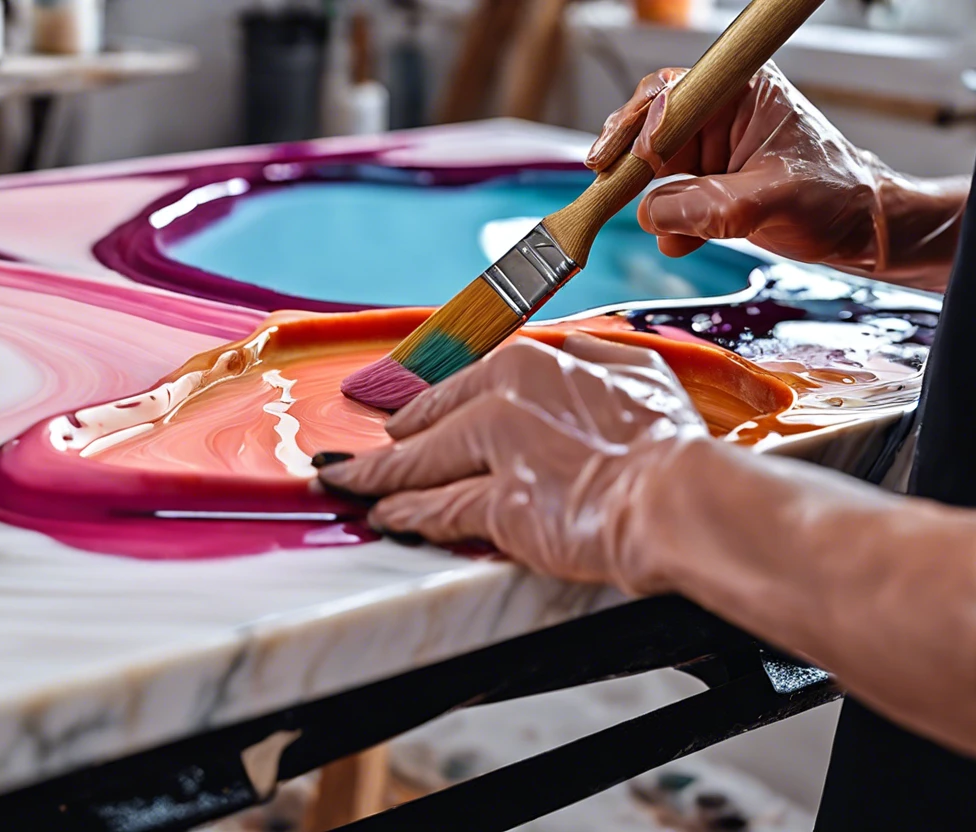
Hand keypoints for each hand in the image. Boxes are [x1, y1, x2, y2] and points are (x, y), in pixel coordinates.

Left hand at [318, 334, 707, 593]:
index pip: (458, 386)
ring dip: (378, 480)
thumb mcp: (637, 369)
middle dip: (389, 445)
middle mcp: (500, 399)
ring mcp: (493, 452)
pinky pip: (436, 510)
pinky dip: (406, 515)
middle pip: (427, 425)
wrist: (680, 496)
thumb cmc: (667, 440)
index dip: (425, 408)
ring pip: (419, 466)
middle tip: (354, 459)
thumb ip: (591, 353)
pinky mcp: (494, 504)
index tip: (403, 421)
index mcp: (529, 363)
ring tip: (350, 487)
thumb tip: (569, 346)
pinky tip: (386, 518)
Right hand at [587, 63, 965, 288]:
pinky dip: (666, 225)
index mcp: (740, 93)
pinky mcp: (705, 186)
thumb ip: (707, 206)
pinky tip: (680, 240)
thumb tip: (650, 213)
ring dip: (647, 200)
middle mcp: (718, 116)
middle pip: (648, 128)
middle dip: (628, 162)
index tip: (615, 159)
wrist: (859, 231)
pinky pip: (665, 201)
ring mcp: (709, 152)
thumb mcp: (771, 200)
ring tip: (663, 227)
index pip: (671, 93)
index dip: (637, 123)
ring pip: (650, 169)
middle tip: (607, 185)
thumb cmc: (835, 196)